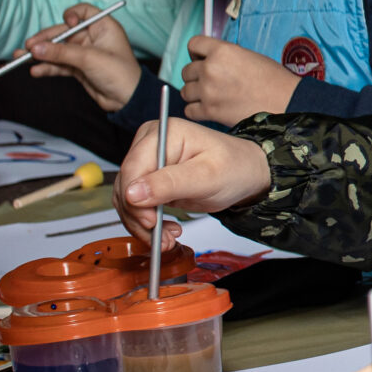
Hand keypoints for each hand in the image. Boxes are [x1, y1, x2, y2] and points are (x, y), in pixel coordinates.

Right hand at [25, 5, 140, 112]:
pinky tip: (35, 70)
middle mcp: (93, 38)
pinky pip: (59, 64)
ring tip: (21, 58)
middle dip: (45, 39)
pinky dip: (47, 67)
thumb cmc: (120, 74)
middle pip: (64, 32)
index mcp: (103, 27)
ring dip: (41, 54)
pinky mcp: (79, 68)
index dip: (72, 15)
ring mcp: (85, 53)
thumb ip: (62, 52)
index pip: (84, 12)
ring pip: (58, 50)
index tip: (65, 23)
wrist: (127, 100)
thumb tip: (36, 48)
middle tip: (29, 46)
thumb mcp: (89, 59)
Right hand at [118, 119, 271, 237]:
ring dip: (143, 225)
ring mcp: (147, 162)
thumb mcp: (207, 176)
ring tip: (168, 238)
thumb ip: (169, 184)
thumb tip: (132, 193)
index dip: (134, 199)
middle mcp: (149, 144)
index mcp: (163, 133)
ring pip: (127, 200)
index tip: (151, 222)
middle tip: (164, 238)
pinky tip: (165, 231)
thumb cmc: (234, 167)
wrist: (245, 174)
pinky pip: (135, 205)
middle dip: (141, 217)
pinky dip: (146, 223)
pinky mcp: (149, 180)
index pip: (132, 169)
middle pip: (126, 186)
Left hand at [181, 36, 301, 124]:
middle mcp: (211, 69)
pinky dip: (197, 110)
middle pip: (186, 70)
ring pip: (185, 91)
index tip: (201, 59)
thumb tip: (208, 60)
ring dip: (195, 94)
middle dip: (196, 76)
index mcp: (222, 51)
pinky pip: (189, 110)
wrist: (286, 103)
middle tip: (211, 81)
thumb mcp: (248, 56)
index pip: (193, 44)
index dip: (197, 53)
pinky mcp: (210, 111)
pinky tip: (210, 108)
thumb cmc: (273, 80)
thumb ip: (224, 56)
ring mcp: (208, 91)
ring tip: (211, 96)